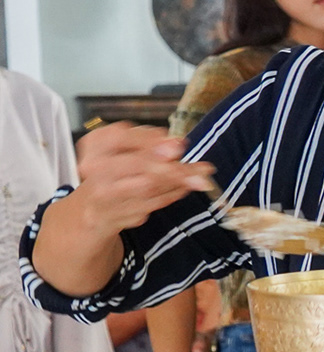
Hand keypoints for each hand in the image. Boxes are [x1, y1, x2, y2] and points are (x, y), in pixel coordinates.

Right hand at [70, 122, 215, 235]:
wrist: (92, 208)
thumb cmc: (113, 169)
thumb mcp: (125, 146)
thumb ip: (148, 141)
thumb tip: (177, 143)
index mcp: (95, 144)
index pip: (121, 137)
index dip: (152, 141)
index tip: (180, 145)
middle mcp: (95, 169)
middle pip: (138, 165)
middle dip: (174, 165)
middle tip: (203, 169)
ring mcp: (105, 194)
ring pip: (150, 187)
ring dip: (182, 181)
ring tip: (203, 176)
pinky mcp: (118, 214)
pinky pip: (152, 203)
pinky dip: (174, 193)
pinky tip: (188, 187)